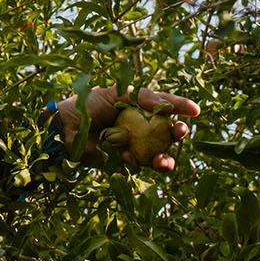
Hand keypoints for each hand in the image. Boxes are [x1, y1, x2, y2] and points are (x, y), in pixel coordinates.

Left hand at [54, 86, 198, 170]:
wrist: (64, 127)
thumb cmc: (87, 105)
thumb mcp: (117, 93)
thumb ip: (143, 97)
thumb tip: (167, 106)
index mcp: (141, 108)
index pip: (167, 108)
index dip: (182, 108)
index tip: (195, 110)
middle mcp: (142, 128)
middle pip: (168, 134)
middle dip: (178, 134)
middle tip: (179, 132)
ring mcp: (134, 147)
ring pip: (159, 156)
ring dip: (165, 159)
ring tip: (161, 160)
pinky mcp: (123, 164)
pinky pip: (137, 166)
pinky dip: (135, 163)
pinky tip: (125, 156)